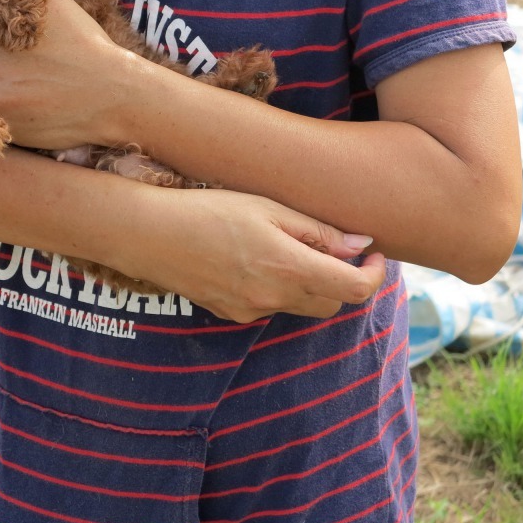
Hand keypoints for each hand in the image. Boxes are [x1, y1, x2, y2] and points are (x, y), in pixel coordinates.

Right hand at [129, 187, 387, 322]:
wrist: (148, 234)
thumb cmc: (208, 209)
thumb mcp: (268, 207)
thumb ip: (318, 231)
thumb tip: (360, 246)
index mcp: (290, 269)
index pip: (355, 290)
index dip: (374, 274)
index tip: (374, 254)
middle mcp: (274, 299)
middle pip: (332, 304)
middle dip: (343, 280)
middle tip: (338, 247)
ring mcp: (251, 311)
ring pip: (301, 306)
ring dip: (309, 283)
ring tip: (287, 244)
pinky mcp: (231, 314)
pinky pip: (270, 306)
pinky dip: (277, 287)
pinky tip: (254, 258)